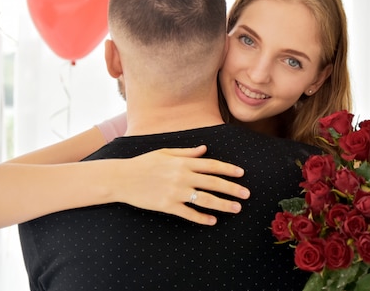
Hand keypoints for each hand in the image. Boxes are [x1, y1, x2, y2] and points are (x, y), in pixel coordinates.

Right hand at [112, 145, 249, 224]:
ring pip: (205, 199)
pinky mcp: (167, 205)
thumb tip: (205, 149)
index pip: (212, 165)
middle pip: (213, 183)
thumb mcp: (166, 152)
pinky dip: (202, 218)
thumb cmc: (143, 163)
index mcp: (183, 162)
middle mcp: (182, 176)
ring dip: (223, 205)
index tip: (241, 174)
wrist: (122, 178)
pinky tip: (212, 221)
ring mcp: (175, 192)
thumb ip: (187, 152)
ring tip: (236, 209)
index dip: (228, 169)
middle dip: (232, 189)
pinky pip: (189, 213)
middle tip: (246, 194)